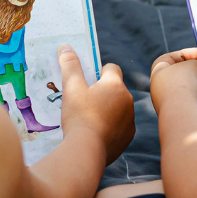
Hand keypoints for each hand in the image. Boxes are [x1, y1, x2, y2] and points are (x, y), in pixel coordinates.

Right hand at [58, 45, 134, 163]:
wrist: (87, 150)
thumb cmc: (79, 115)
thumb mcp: (71, 88)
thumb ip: (70, 65)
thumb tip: (65, 47)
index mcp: (115, 85)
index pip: (111, 68)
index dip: (98, 72)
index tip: (87, 82)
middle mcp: (128, 100)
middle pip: (115, 89)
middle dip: (102, 92)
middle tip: (84, 101)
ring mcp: (130, 119)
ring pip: (119, 108)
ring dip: (108, 109)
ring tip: (88, 119)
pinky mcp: (128, 137)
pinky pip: (120, 126)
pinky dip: (110, 127)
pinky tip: (95, 133)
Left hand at [149, 48, 196, 114]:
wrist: (186, 114)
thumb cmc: (188, 84)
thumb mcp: (196, 64)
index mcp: (157, 72)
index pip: (171, 57)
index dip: (188, 53)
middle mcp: (160, 88)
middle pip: (182, 74)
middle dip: (196, 72)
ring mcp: (169, 102)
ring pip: (191, 89)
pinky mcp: (180, 114)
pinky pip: (195, 102)